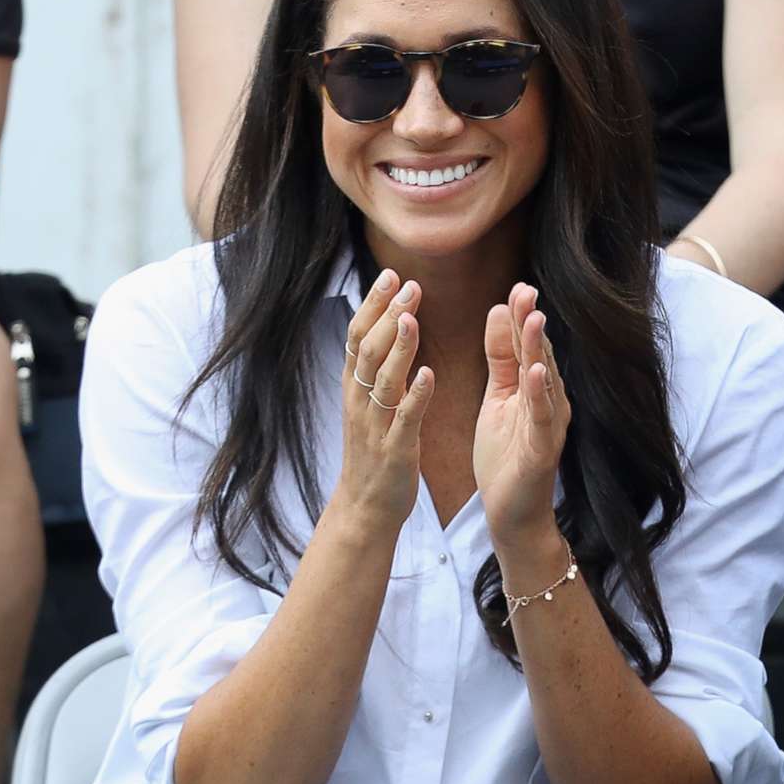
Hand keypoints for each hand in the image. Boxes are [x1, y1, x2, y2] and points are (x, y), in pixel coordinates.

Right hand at [332, 269, 433, 535]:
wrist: (366, 507)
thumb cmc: (374, 452)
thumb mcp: (368, 405)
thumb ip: (375, 369)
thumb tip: (384, 326)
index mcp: (355, 389)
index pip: (358, 337)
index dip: (373, 305)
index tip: (391, 275)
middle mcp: (360, 402)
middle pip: (368, 350)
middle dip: (387, 315)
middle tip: (408, 284)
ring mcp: (375, 426)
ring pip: (383, 380)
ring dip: (399, 347)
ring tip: (413, 317)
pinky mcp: (394, 450)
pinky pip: (404, 419)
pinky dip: (415, 395)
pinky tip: (429, 374)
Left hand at [474, 281, 569, 544]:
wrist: (512, 513)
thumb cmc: (506, 457)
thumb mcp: (497, 399)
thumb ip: (500, 360)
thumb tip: (498, 311)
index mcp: (535, 390)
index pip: (527, 347)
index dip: (521, 317)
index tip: (517, 287)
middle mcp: (549, 403)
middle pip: (539, 356)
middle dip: (531, 324)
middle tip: (525, 289)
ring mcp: (549, 426)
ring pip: (544, 381)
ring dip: (540, 351)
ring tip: (533, 319)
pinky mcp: (543, 450)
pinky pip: (542, 418)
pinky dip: (540, 394)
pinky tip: (536, 372)